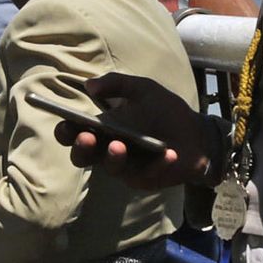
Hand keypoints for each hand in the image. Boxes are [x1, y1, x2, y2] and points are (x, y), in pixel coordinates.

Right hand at [51, 72, 210, 190]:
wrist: (197, 134)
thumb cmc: (164, 110)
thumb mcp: (143, 89)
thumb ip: (117, 83)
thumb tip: (90, 84)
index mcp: (101, 128)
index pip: (74, 133)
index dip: (65, 131)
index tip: (66, 124)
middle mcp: (107, 150)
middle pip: (83, 156)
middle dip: (81, 148)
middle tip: (87, 137)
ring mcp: (125, 167)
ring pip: (111, 168)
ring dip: (113, 157)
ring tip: (119, 145)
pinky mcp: (146, 179)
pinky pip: (146, 174)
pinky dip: (157, 164)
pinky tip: (168, 154)